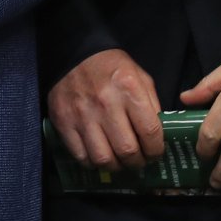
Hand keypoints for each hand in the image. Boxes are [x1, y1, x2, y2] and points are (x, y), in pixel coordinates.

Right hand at [45, 48, 165, 170]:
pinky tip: (98, 154)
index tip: (155, 153)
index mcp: (129, 90)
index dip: (156, 150)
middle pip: (127, 150)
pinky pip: (80, 154)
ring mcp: (81, 114)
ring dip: (116, 166)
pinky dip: (92, 162)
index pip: (150, 133)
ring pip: (103, 158)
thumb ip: (151, 106)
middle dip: (138, 162)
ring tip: (119, 161)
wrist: (73, 54)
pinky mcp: (63, 121)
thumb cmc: (111, 67)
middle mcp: (105, 104)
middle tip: (138, 160)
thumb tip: (157, 136)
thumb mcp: (140, 78)